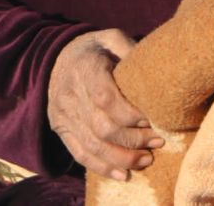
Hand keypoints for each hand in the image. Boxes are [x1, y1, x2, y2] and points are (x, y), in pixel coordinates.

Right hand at [46, 28, 163, 180]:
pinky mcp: (61, 129)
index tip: (151, 118)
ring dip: (123, 158)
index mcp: (85, 68)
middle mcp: (70, 94)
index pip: (105, 98)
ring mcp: (63, 115)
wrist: (56, 58)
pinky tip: (123, 174)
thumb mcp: (111, 38)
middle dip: (133, 140)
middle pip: (102, 127)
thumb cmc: (94, 49)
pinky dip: (102, 168)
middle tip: (157, 141)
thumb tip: (156, 71)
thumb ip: (130, 49)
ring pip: (93, 146)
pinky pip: (80, 154)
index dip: (130, 113)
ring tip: (146, 160)